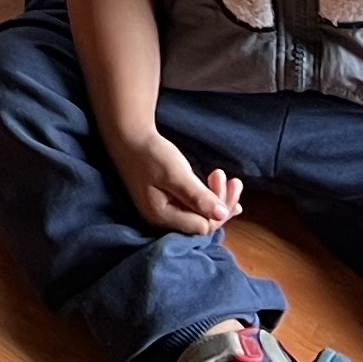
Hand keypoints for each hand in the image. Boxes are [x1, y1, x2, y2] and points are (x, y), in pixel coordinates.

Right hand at [101, 120, 243, 238]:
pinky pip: (192, 208)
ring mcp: (163, 212)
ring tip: (230, 180)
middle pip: (202, 222)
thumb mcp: (176, 173)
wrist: (128, 136)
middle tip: (235, 181)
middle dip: (222, 203)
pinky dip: (207, 199)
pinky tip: (220, 192)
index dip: (220, 209)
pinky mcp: (166, 203)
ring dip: (217, 199)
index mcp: (162, 216)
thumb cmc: (150, 153)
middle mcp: (162, 220)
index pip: (203, 225)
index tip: (229, 183)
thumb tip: (223, 214)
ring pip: (199, 215)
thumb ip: (198, 196)